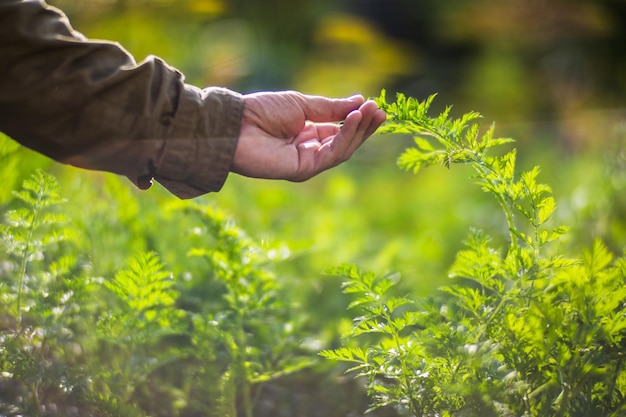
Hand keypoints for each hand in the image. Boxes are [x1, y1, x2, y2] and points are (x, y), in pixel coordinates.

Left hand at [231, 91, 385, 180]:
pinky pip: (331, 154)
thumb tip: (359, 102)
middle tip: (381, 110)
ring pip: (342, 149)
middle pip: (345, 141)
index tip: (375, 105)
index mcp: (308, 132)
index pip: (341, 129)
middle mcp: (310, 148)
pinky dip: (345, 138)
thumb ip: (330, 108)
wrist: (235, 124)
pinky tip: (353, 120)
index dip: (358, 118)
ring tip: (372, 112)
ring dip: (358, 131)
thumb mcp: (301, 104)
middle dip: (364, 126)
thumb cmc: (261, 111)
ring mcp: (307, 161)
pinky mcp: (303, 170)